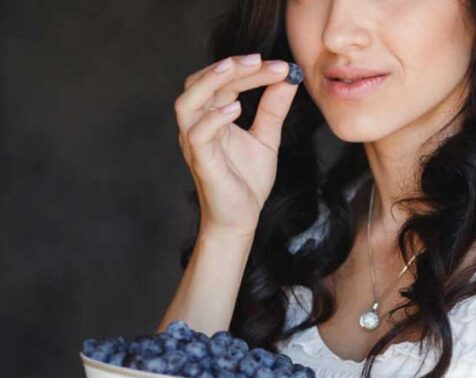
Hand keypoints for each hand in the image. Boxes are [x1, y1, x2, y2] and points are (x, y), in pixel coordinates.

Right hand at [175, 53, 300, 236]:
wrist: (240, 219)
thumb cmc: (247, 181)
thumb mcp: (266, 138)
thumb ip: (273, 108)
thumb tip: (288, 78)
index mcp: (211, 116)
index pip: (223, 82)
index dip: (249, 70)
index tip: (280, 66)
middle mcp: (197, 125)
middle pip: (201, 82)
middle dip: (230, 67)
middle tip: (259, 60)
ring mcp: (195, 142)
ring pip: (188, 102)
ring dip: (210, 82)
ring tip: (235, 69)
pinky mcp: (201, 161)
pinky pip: (198, 133)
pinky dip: (214, 117)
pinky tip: (235, 109)